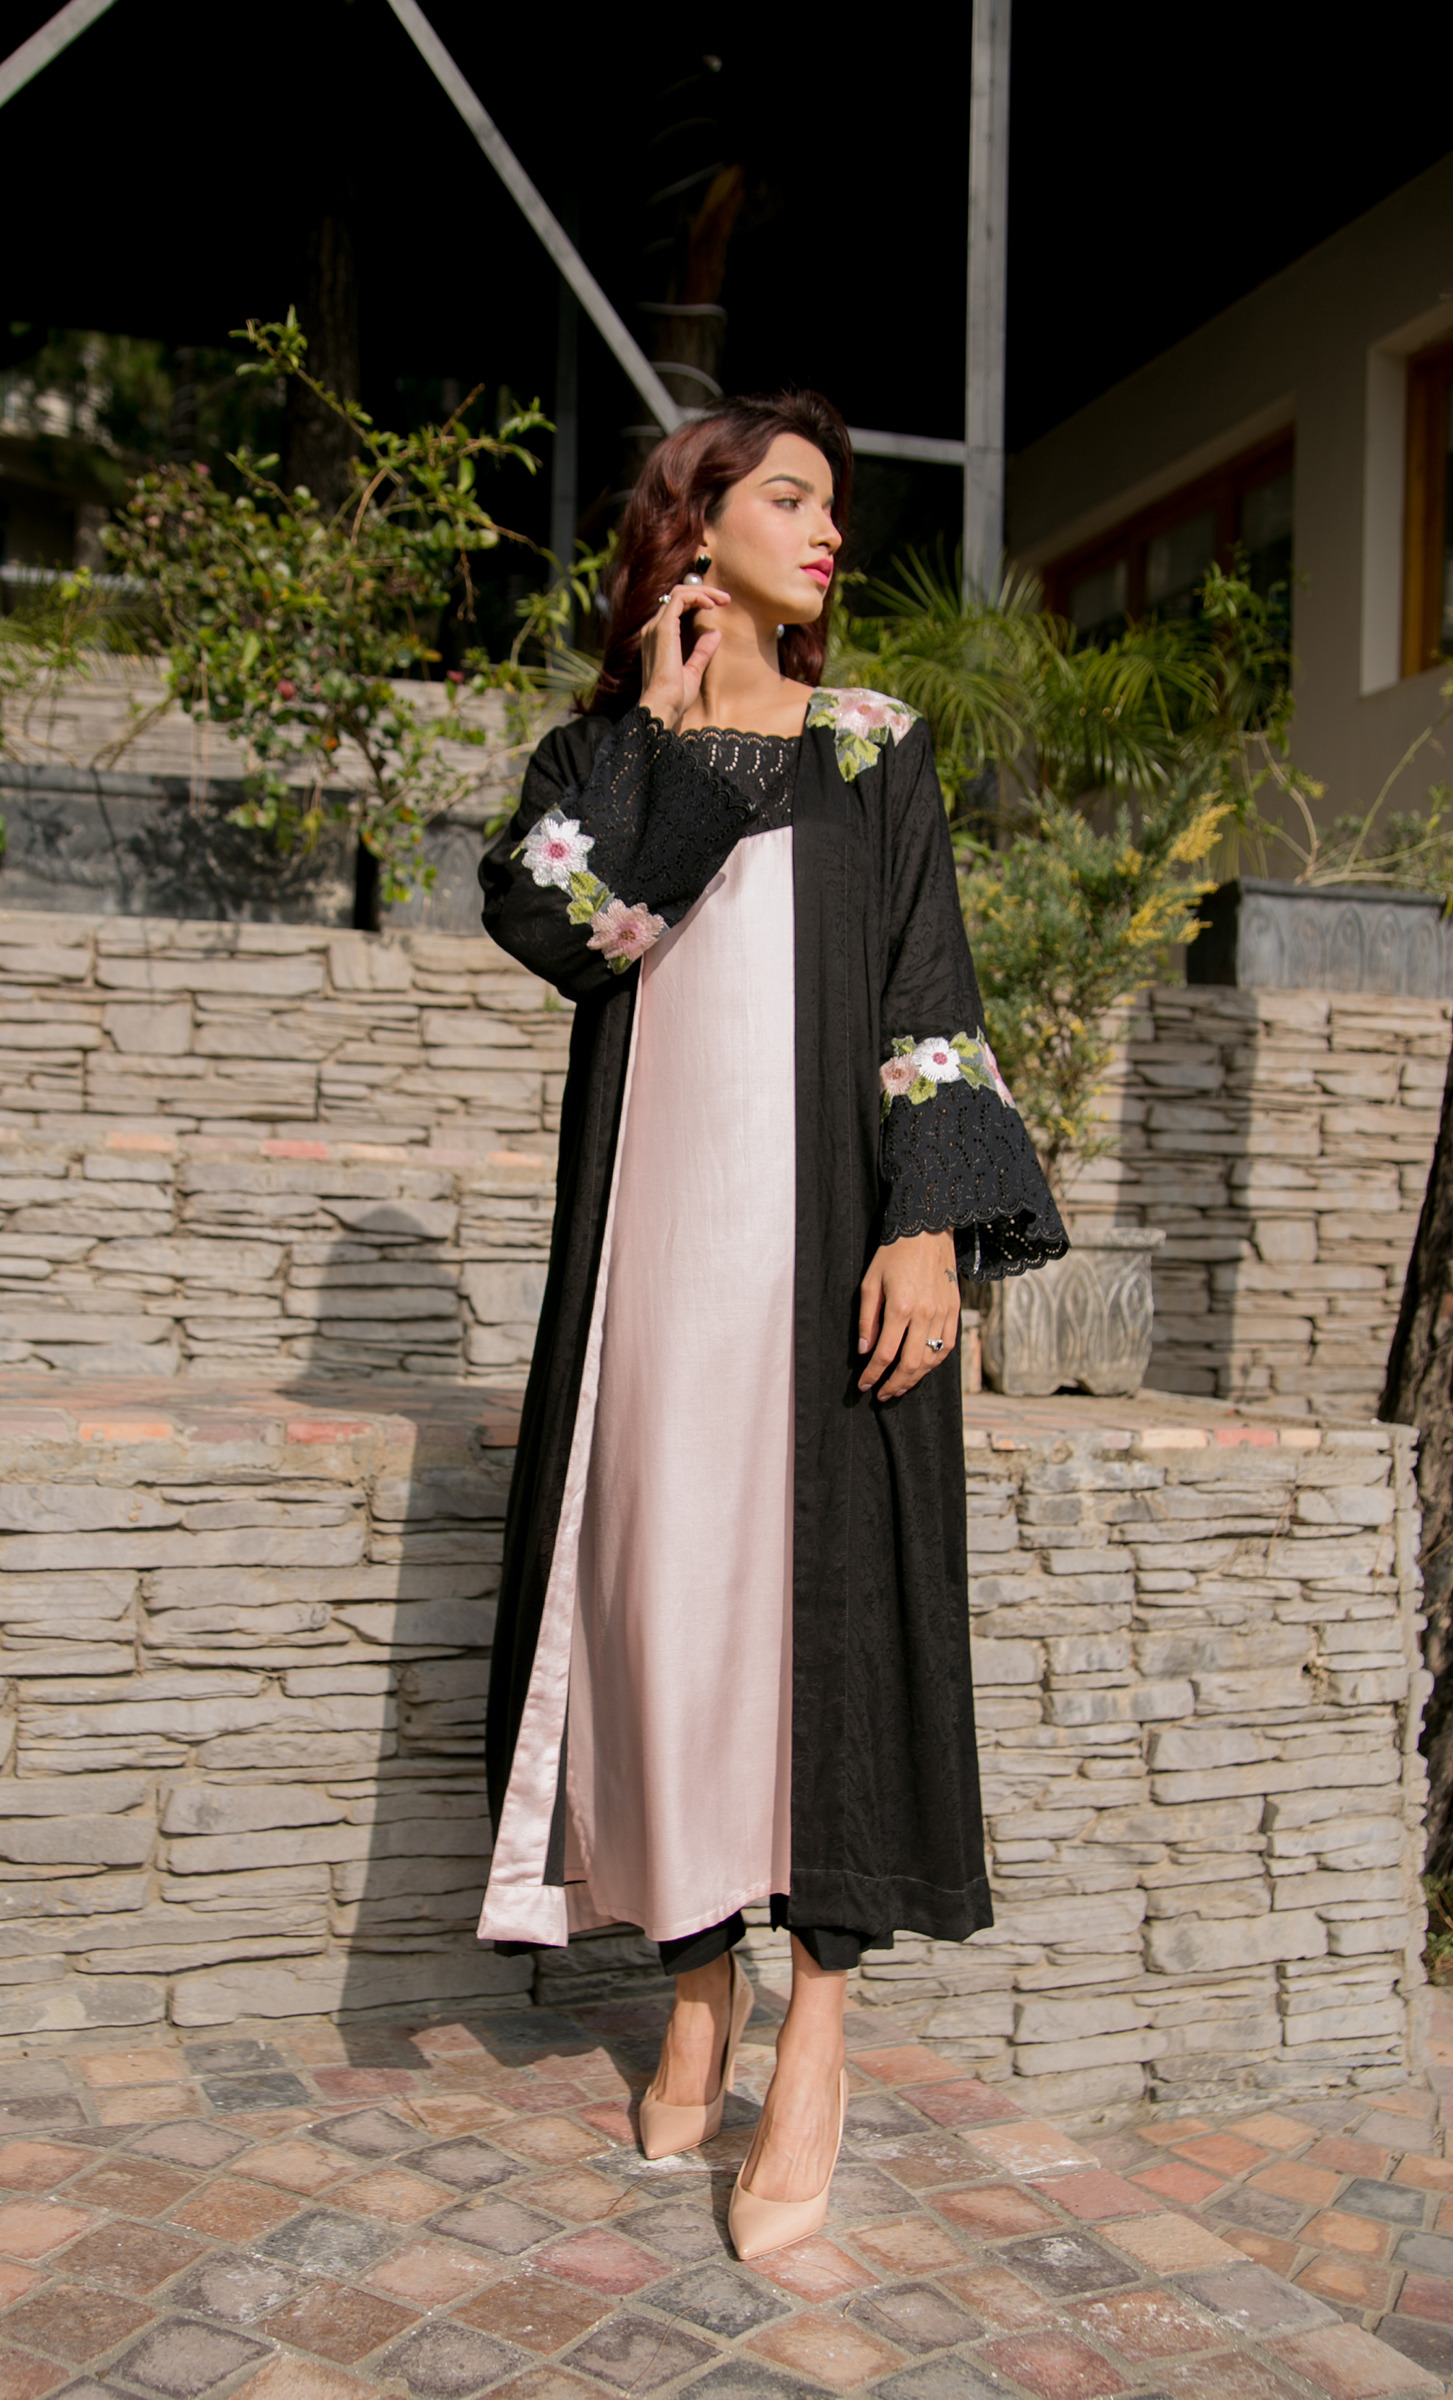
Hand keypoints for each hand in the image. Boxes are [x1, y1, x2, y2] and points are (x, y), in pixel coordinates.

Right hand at [639, 583, 730, 728]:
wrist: (663, 706)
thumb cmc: (675, 697)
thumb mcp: (694, 671)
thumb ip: (702, 651)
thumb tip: (715, 633)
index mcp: (658, 638)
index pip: (675, 607)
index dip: (697, 600)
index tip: (720, 606)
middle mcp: (653, 629)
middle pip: (677, 595)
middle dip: (703, 592)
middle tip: (725, 599)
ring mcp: (656, 627)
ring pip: (678, 593)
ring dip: (703, 591)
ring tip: (722, 599)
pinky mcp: (663, 628)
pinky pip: (679, 599)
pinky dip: (697, 596)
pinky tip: (711, 604)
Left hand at [857, 1230, 959, 1400]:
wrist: (927, 1231)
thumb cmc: (894, 1254)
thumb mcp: (870, 1283)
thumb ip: (867, 1319)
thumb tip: (865, 1350)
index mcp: (900, 1307)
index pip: (885, 1354)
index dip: (873, 1374)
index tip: (864, 1384)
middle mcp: (925, 1314)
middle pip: (910, 1364)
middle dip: (894, 1384)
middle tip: (882, 1394)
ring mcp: (943, 1313)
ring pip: (932, 1359)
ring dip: (915, 1378)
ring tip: (900, 1386)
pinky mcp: (955, 1310)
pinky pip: (947, 1345)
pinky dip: (935, 1362)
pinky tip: (923, 1368)